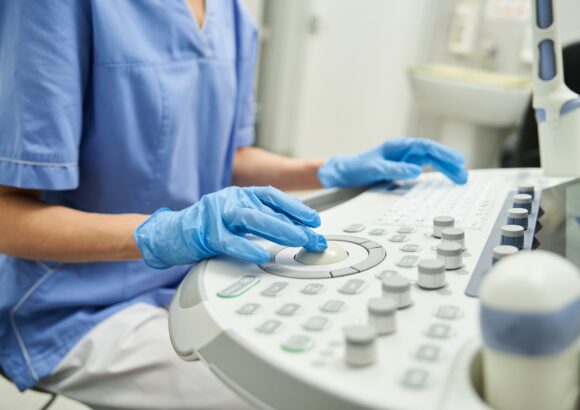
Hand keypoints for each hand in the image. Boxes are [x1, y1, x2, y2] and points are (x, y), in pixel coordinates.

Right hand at [134, 186, 326, 267]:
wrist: (170, 233)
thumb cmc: (206, 228)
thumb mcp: (237, 220)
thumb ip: (260, 222)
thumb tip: (294, 232)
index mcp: (240, 195)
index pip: (273, 197)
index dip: (295, 207)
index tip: (314, 220)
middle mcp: (230, 199)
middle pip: (268, 210)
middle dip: (295, 225)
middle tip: (314, 238)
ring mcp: (216, 214)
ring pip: (251, 219)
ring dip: (278, 229)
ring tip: (298, 240)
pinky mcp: (204, 232)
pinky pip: (228, 240)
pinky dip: (246, 247)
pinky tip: (260, 255)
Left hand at [317, 137, 467, 187]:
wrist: (343, 173)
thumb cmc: (356, 168)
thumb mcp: (374, 169)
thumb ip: (394, 169)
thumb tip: (416, 171)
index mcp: (398, 146)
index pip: (425, 147)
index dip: (443, 153)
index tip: (456, 161)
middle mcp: (403, 151)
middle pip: (431, 154)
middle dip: (448, 162)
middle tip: (463, 173)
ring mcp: (403, 159)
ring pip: (430, 161)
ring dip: (445, 169)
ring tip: (460, 178)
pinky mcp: (402, 168)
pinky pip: (423, 169)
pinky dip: (435, 174)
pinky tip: (445, 179)